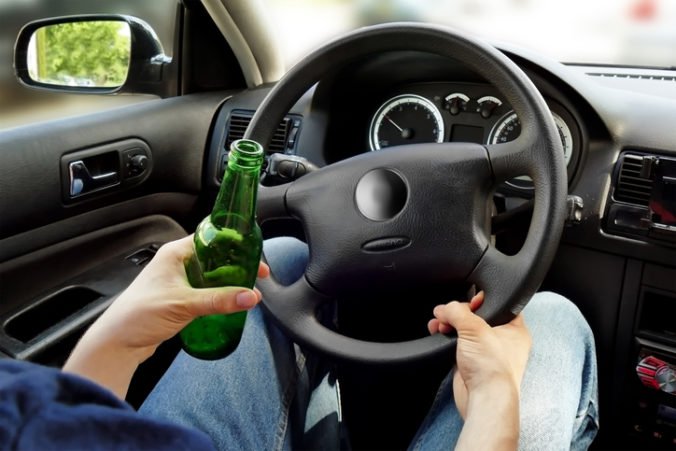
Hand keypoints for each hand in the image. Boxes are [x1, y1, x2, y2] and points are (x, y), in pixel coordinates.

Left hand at [64, 235, 269, 397]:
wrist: (117, 343)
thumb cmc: (138, 315)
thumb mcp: (184, 304)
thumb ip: (219, 300)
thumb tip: (250, 296)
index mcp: (175, 253)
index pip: (210, 238)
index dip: (234, 244)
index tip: (253, 254)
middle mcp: (177, 264)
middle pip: (215, 257)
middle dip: (237, 265)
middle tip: (257, 275)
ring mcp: (178, 282)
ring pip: (212, 275)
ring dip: (229, 282)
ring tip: (248, 289)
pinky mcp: (180, 299)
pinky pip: (206, 291)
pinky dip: (220, 295)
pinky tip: (231, 303)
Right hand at [428, 292, 530, 449]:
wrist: (483, 398)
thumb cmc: (492, 368)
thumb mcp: (475, 329)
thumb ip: (458, 312)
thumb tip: (445, 308)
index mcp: (514, 329)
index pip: (500, 304)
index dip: (482, 300)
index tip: (469, 301)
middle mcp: (502, 339)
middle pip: (477, 316)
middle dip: (458, 313)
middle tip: (448, 313)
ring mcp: (486, 352)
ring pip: (465, 330)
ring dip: (449, 324)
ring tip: (439, 323)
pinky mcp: (472, 362)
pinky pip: (457, 343)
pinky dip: (447, 337)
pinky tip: (438, 332)